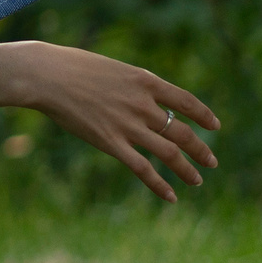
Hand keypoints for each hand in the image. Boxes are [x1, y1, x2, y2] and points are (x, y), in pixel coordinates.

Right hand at [0, 40, 219, 202]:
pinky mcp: (110, 143)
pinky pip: (142, 168)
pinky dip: (159, 184)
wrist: (46, 75)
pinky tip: (171, 196)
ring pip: (169, 153)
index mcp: (145, 81)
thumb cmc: (70, 66)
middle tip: (212, 162)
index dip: (203, 114)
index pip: (186, 101)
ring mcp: (128, 125)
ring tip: (197, 181)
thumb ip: (129, 86)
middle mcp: (143, 105)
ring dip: (187, 169)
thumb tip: (138, 100)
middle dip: (200, 149)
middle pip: (182, 132)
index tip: (215, 126)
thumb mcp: (110, 68)